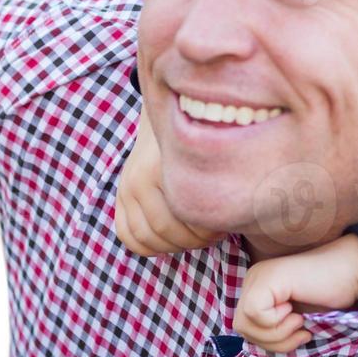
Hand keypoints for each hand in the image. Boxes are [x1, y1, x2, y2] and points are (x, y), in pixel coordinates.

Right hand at [113, 102, 222, 255]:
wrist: (169, 110)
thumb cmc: (202, 135)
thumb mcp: (212, 152)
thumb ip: (217, 180)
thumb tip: (236, 215)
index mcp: (163, 168)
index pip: (184, 220)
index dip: (207, 233)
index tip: (223, 226)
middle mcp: (139, 178)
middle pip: (165, 232)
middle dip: (193, 241)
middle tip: (213, 235)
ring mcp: (127, 186)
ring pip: (145, 238)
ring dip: (173, 246)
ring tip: (194, 237)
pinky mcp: (121, 193)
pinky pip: (127, 235)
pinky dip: (148, 246)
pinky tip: (170, 240)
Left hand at [234, 235, 357, 352]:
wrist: (351, 272)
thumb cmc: (328, 297)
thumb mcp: (293, 321)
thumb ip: (272, 330)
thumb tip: (254, 348)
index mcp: (257, 288)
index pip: (244, 327)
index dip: (269, 341)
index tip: (299, 333)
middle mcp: (254, 279)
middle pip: (241, 327)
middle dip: (272, 341)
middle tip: (300, 331)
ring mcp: (259, 276)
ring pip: (245, 323)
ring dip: (276, 333)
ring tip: (299, 322)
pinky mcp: (267, 278)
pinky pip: (255, 313)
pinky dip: (276, 322)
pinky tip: (294, 310)